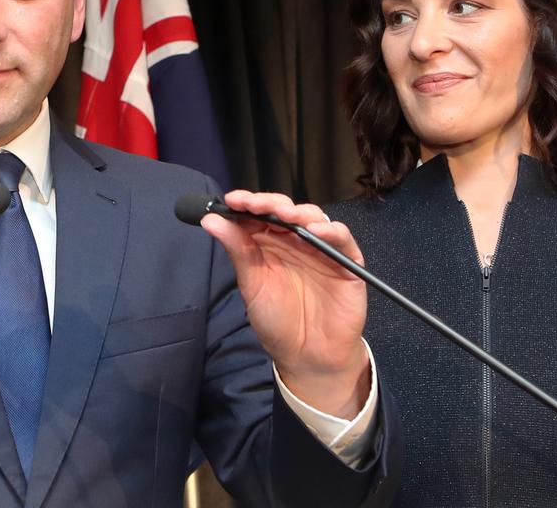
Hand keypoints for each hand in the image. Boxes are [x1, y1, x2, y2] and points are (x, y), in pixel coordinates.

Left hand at [200, 191, 369, 417]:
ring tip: (284, 215)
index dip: (247, 204)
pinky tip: (316, 232)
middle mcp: (295, 241)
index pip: (259, 214)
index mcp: (269, 244)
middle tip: (254, 204)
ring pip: (313, 218)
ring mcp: (321, 248)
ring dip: (299, 212)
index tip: (232, 200)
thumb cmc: (277, 321)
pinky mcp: (346, 261)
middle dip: (269, 203)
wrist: (307, 356)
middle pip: (285, 210)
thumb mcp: (252, 284)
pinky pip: (342, 239)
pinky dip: (331, 231)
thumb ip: (237, 250)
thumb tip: (210, 220)